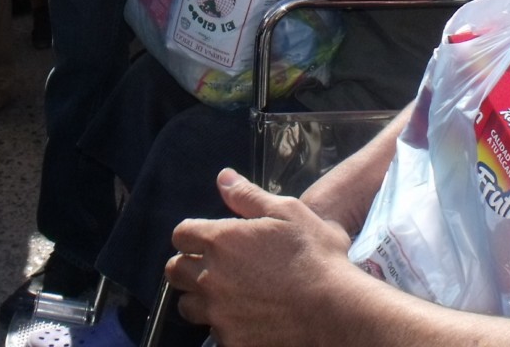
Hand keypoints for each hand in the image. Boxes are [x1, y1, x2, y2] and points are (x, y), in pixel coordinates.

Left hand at [168, 169, 354, 346]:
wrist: (335, 311)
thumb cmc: (314, 256)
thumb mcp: (288, 212)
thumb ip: (248, 196)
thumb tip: (223, 178)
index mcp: (220, 241)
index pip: (180, 234)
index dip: (191, 235)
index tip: (205, 239)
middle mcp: (211, 278)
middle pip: (175, 272)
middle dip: (187, 267)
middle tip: (212, 267)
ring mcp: (219, 314)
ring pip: (188, 307)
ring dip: (200, 299)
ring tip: (226, 295)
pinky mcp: (231, 341)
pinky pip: (214, 333)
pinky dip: (224, 325)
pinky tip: (246, 318)